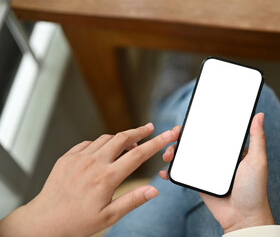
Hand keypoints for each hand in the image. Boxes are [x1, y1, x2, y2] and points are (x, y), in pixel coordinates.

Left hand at [0, 123, 180, 236]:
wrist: (44, 220)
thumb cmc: (77, 221)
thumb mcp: (110, 216)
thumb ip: (133, 200)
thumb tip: (153, 190)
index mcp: (107, 178)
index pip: (138, 155)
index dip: (155, 143)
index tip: (166, 135)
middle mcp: (94, 163)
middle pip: (123, 138)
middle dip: (139, 131)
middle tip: (149, 128)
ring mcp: (79, 158)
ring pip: (106, 138)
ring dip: (120, 137)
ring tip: (129, 141)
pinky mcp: (67, 157)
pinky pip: (88, 143)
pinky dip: (100, 143)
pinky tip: (104, 150)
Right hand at [160, 113, 273, 232]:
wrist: (243, 217)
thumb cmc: (254, 189)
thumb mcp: (258, 161)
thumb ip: (257, 138)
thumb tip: (259, 115)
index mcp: (229, 149)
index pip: (211, 130)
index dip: (197, 124)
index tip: (187, 120)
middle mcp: (216, 156)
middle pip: (194, 141)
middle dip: (180, 137)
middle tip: (173, 136)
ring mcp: (205, 169)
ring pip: (185, 155)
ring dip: (172, 151)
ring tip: (168, 155)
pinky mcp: (197, 181)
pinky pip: (182, 173)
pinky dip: (171, 171)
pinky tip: (165, 171)